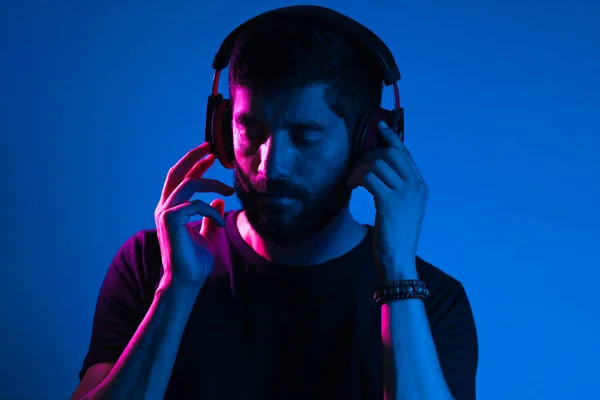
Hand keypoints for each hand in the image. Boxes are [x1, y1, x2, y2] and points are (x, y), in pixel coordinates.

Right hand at [154, 142, 234, 285]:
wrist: (187, 281)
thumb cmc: (195, 261)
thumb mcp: (209, 235)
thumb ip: (210, 218)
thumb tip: (218, 202)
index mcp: (172, 209)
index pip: (181, 179)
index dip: (195, 165)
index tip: (211, 156)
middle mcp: (165, 208)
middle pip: (177, 173)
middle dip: (194, 158)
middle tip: (212, 150)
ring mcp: (165, 213)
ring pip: (188, 184)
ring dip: (211, 184)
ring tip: (229, 191)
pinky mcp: (169, 220)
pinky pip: (194, 205)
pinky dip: (210, 212)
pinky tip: (220, 223)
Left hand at [347, 121, 428, 279]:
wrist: (398, 259)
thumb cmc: (397, 237)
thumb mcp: (403, 209)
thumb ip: (398, 189)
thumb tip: (379, 170)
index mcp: (420, 187)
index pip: (405, 155)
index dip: (392, 138)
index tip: (380, 126)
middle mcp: (415, 186)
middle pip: (391, 154)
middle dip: (369, 155)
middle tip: (356, 166)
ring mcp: (404, 193)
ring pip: (378, 163)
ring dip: (359, 169)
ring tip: (352, 181)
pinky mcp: (389, 202)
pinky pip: (369, 177)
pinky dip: (356, 178)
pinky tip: (351, 186)